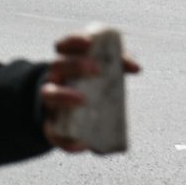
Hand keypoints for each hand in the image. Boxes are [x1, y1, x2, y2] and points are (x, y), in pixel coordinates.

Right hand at [40, 34, 140, 151]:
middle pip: (56, 66)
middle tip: (96, 69)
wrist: (65, 115)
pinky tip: (82, 144)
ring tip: (82, 100)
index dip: (73, 41)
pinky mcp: (52, 127)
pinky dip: (67, 139)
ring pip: (49, 94)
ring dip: (63, 94)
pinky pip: (55, 133)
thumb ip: (118, 64)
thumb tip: (136, 68)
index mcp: (66, 63)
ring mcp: (50, 103)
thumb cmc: (88, 89)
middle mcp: (54, 79)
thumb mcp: (102, 74)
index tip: (88, 41)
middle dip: (75, 64)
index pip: (62, 46)